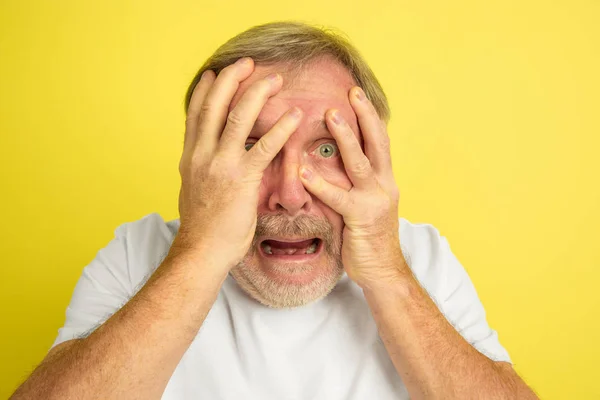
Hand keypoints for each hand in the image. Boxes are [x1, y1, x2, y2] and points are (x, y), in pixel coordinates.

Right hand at [172, 57, 302, 271]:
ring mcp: (220, 164)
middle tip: (249, 62)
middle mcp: (201, 154)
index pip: (195, 114)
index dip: (205, 90)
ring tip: (276, 80)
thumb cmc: (203, 227)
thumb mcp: (194, 190)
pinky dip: (281, 127)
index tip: (215, 72)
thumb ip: (203, 168)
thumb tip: (212, 160)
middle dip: (232, 78)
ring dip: (258, 93)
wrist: (201, 252)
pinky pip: (264, 146)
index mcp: (190, 157)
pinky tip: (295, 116)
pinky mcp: (241, 179)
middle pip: (215, 105)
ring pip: (238, 116)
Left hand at [298, 87, 405, 289]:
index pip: (379, 141)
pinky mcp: (362, 218)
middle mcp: (385, 185)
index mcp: (385, 179)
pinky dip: (320, 183)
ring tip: (330, 115)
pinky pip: (339, 197)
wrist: (383, 271)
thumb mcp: (363, 203)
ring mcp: (375, 201)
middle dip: (365, 115)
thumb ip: (350, 182)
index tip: (356, 93)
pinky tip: (304, 171)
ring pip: (360, 163)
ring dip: (346, 138)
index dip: (369, 116)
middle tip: (351, 91)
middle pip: (377, 142)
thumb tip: (326, 161)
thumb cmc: (367, 236)